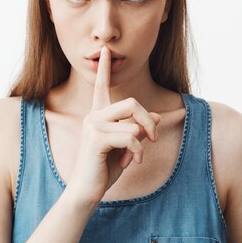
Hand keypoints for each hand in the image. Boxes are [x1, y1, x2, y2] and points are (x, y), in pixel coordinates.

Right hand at [65, 46, 160, 206]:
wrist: (87, 191)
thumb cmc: (104, 169)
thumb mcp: (125, 147)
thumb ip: (137, 129)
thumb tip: (154, 116)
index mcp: (98, 115)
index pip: (101, 86)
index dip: (104, 69)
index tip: (105, 51)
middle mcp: (94, 116)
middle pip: (131, 102)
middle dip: (148, 120)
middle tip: (153, 138)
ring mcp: (93, 126)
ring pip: (133, 122)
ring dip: (142, 142)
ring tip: (136, 157)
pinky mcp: (97, 139)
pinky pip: (130, 137)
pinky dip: (138, 151)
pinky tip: (132, 162)